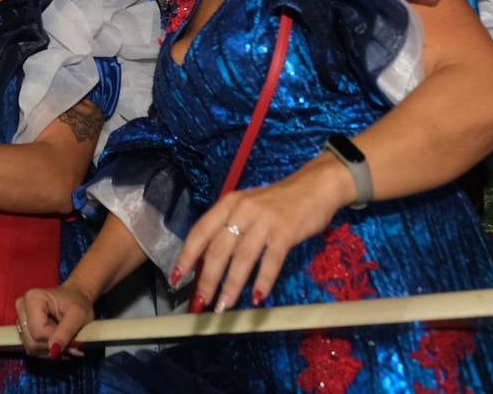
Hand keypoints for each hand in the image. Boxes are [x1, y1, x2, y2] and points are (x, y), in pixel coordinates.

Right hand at [16, 282, 90, 359]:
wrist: (76, 298)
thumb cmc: (78, 303)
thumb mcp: (79, 315)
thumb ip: (66, 332)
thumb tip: (53, 351)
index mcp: (33, 299)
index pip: (38, 331)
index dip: (55, 339)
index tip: (70, 338)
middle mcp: (22, 307)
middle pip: (32, 342)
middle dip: (52, 345)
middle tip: (69, 340)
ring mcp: (20, 319)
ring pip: (31, 348)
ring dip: (50, 349)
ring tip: (63, 339)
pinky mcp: (23, 329)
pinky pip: (31, 349)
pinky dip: (46, 350)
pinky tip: (56, 341)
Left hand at [172, 156, 352, 312]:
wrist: (315, 185)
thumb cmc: (277, 201)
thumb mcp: (247, 207)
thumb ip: (229, 227)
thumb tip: (208, 262)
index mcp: (228, 204)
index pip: (200, 232)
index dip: (187, 256)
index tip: (177, 278)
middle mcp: (242, 210)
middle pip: (218, 249)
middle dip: (207, 279)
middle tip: (201, 302)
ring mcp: (264, 221)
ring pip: (242, 258)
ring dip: (231, 285)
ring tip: (223, 306)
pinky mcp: (286, 231)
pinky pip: (271, 261)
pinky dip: (263, 281)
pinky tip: (256, 298)